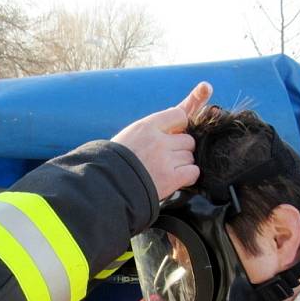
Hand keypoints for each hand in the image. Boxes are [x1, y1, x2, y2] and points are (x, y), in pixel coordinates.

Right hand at [111, 81, 211, 199]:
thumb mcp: (130, 136)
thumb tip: (175, 114)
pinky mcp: (171, 178)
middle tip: (168, 159)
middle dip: (181, 149)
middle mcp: (157, 140)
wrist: (106, 186)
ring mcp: (165, 160)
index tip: (174, 136)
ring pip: (190, 157)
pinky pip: (193, 172)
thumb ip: (151, 128)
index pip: (179, 115)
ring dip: (183, 165)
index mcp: (146, 127)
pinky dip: (188, 176)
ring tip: (166, 171)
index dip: (180, 127)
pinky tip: (176, 179)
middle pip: (188, 140)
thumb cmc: (116, 162)